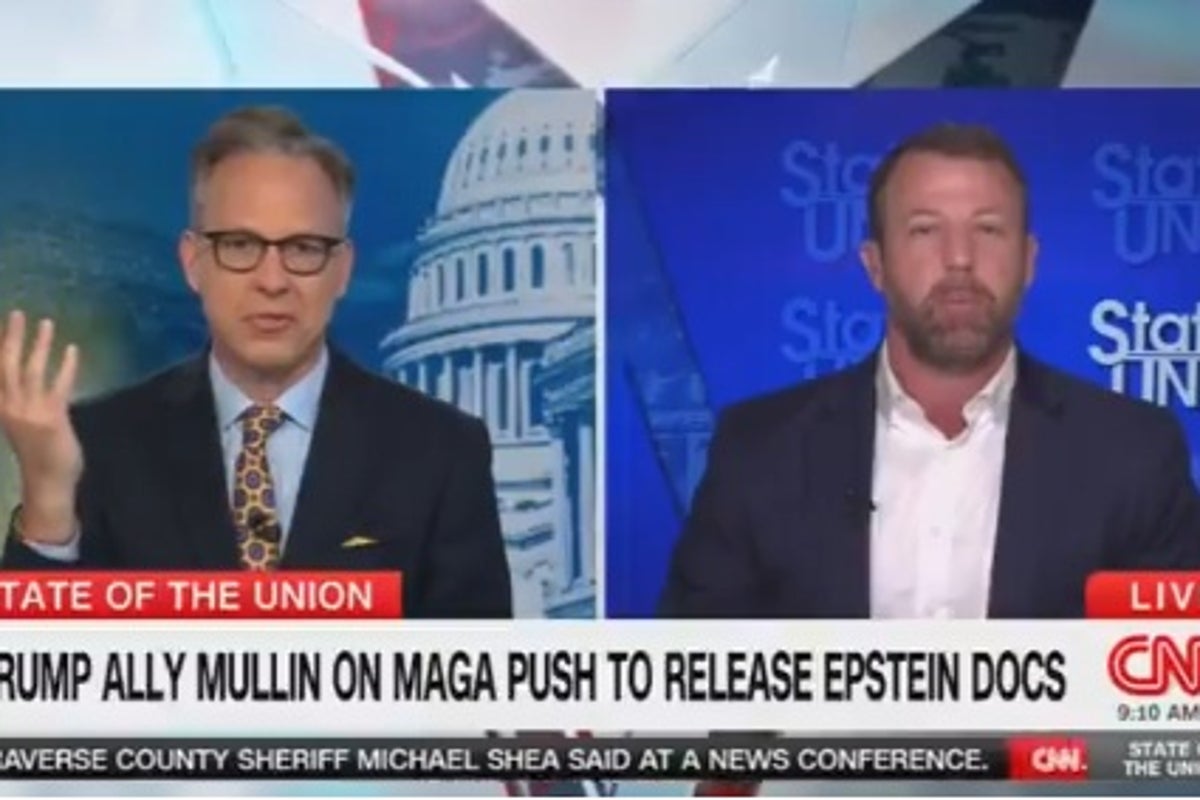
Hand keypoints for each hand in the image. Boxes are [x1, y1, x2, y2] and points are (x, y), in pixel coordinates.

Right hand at [0, 310, 81, 543]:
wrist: (47, 482)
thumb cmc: (38, 452)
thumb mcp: (20, 423)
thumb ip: (20, 400)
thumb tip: (27, 376)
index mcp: (1, 407)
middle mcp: (9, 407)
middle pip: (5, 365)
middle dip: (10, 337)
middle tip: (17, 313)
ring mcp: (29, 412)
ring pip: (30, 370)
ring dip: (39, 345)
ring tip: (46, 324)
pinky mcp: (52, 418)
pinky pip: (58, 385)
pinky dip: (66, 367)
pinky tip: (73, 351)